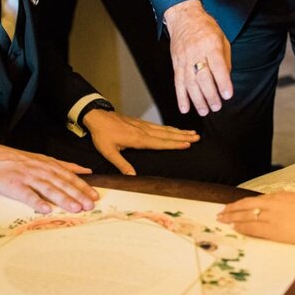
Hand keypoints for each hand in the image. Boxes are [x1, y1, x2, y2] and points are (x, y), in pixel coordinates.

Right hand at [0, 144, 98, 213]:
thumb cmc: (20, 161)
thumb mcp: (44, 159)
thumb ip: (65, 166)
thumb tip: (85, 170)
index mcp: (50, 165)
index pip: (70, 176)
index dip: (83, 186)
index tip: (95, 196)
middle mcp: (42, 171)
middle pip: (63, 183)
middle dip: (78, 195)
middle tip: (89, 205)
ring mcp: (29, 178)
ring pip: (49, 189)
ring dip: (63, 199)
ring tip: (75, 208)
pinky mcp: (15, 186)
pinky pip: (28, 195)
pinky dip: (37, 202)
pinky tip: (46, 210)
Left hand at [84, 109, 199, 174]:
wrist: (97, 117)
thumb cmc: (102, 135)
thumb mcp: (109, 152)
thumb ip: (122, 164)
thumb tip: (133, 177)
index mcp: (138, 139)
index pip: (160, 143)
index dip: (175, 144)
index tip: (188, 144)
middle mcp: (143, 131)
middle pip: (167, 135)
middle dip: (182, 136)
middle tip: (197, 137)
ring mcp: (143, 126)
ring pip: (164, 129)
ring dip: (178, 131)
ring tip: (191, 132)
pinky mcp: (140, 123)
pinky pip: (158, 126)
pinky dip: (169, 128)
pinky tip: (173, 129)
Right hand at [164, 0, 232, 115]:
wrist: (184, 17)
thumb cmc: (206, 28)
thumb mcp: (222, 39)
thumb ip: (225, 60)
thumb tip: (226, 81)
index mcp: (211, 45)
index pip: (217, 66)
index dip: (223, 82)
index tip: (227, 95)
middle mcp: (196, 52)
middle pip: (203, 77)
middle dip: (210, 94)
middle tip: (217, 106)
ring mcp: (184, 59)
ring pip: (190, 83)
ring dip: (197, 100)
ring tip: (204, 111)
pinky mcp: (176, 64)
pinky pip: (178, 82)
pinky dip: (181, 97)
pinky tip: (185, 108)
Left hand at [217, 192, 294, 244]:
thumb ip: (285, 200)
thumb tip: (277, 202)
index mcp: (278, 196)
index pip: (253, 199)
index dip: (240, 203)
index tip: (232, 206)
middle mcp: (272, 204)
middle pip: (246, 205)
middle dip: (231, 209)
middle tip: (221, 212)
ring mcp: (272, 217)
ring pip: (246, 217)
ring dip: (233, 219)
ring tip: (223, 220)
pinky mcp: (274, 230)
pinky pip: (253, 228)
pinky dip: (243, 228)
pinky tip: (235, 228)